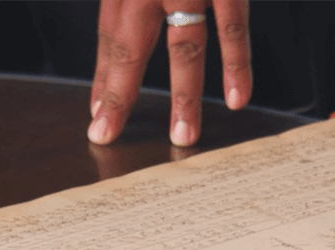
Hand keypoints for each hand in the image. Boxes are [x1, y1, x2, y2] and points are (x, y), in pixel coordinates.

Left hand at [89, 0, 251, 146]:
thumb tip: (135, 26)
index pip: (110, 33)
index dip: (104, 74)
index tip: (98, 109)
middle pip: (129, 48)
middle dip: (119, 96)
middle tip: (107, 135)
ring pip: (185, 49)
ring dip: (184, 98)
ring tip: (184, 137)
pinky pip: (232, 30)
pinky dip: (236, 66)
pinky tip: (236, 98)